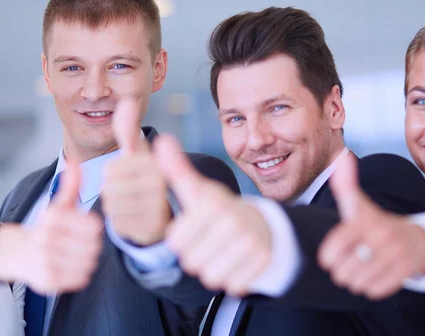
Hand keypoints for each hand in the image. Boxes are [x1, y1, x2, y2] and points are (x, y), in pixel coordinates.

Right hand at [0, 164, 102, 293]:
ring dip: (87, 260)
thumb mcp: (58, 205)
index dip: (94, 228)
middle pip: (94, 246)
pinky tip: (70, 267)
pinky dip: (80, 274)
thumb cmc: (45, 228)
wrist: (15, 253)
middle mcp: (47, 238)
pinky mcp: (47, 281)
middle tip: (81, 244)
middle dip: (92, 245)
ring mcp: (45, 261)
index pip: (95, 227)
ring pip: (89, 263)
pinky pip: (81, 279)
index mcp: (53, 217)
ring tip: (76, 255)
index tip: (86, 229)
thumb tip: (75, 161)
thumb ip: (71, 185)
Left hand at [102, 98, 170, 245]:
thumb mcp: (137, 153)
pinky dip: (120, 220)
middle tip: (127, 190)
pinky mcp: (151, 228)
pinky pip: (118, 223)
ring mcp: (158, 207)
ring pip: (112, 205)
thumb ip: (128, 129)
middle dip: (112, 190)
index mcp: (156, 162)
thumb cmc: (144, 178)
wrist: (161, 214)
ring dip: (114, 205)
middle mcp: (161, 184)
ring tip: (129, 202)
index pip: (112, 169)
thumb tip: (127, 100)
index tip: (127, 175)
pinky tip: (132, 216)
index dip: (113, 174)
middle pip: (110, 187)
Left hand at [155, 134, 271, 296]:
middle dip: (197, 256)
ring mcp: (250, 241)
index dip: (182, 240)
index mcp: (211, 203)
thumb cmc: (219, 211)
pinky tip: (238, 262)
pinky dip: (232, 278)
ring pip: (210, 276)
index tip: (196, 227)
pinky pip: (231, 285)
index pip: (175, 242)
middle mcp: (232, 220)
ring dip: (213, 269)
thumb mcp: (198, 191)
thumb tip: (161, 139)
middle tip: (211, 242)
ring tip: (223, 251)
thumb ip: (177, 169)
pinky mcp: (262, 262)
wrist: (261, 227)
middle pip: (191, 262)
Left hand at [317, 154, 424, 299]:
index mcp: (362, 220)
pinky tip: (378, 275)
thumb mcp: (358, 205)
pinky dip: (372, 288)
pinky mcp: (408, 269)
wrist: (416, 239)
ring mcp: (396, 251)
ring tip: (365, 267)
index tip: (334, 255)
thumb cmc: (376, 223)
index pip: (331, 254)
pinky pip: (375, 291)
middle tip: (354, 261)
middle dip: (344, 272)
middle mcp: (380, 234)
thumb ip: (345, 185)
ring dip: (357, 281)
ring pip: (357, 284)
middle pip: (342, 272)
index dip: (329, 259)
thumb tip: (342, 157)